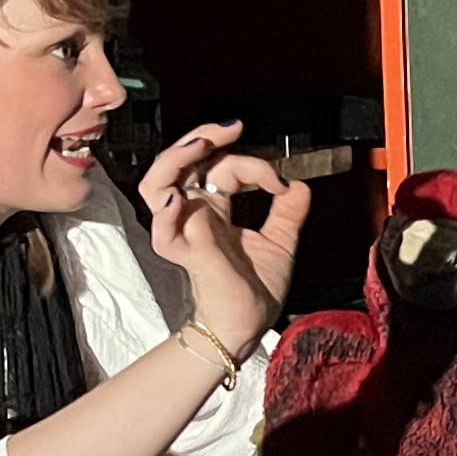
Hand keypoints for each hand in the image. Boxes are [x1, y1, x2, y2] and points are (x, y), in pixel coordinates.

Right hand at [138, 119, 307, 352]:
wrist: (248, 326)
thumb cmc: (255, 288)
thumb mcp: (279, 242)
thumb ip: (287, 212)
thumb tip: (299, 184)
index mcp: (212, 208)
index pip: (220, 167)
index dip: (250, 163)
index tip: (279, 182)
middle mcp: (194, 214)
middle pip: (178, 162)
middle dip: (201, 137)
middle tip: (230, 129)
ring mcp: (185, 232)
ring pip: (157, 184)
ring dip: (176, 159)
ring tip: (200, 145)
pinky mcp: (188, 253)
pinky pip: (164, 230)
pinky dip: (167, 210)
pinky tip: (180, 197)